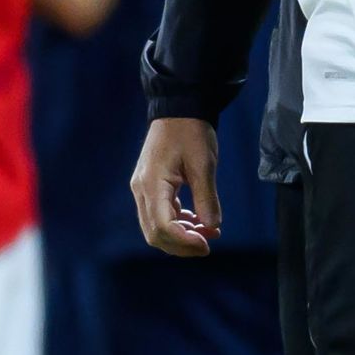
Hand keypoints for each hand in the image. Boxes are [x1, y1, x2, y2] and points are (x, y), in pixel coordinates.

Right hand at [131, 118, 219, 255]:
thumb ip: (207, 198)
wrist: (179, 109)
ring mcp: (143, 189)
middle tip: (208, 245)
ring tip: (208, 232)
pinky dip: (177, 224)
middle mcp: (141, 190)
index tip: (207, 245)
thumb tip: (212, 227)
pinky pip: (159, 215)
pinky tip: (197, 221)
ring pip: (155, 227)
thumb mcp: (204, 164)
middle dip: (181, 245)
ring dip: (180, 236)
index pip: (162, 226)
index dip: (184, 241)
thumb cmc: (191, 133)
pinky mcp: (149, 187)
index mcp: (152, 184)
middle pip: (154, 233)